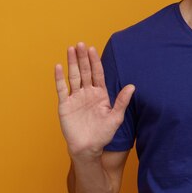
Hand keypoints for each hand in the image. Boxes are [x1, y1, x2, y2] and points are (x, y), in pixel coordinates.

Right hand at [54, 42, 134, 159]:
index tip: (93, 49)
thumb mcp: (115, 117)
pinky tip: (58, 67)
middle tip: (81, 44)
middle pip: (84, 71)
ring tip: (70, 49)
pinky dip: (60, 78)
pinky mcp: (65, 105)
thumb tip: (133, 86)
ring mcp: (76, 98)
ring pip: (73, 77)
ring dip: (72, 63)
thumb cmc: (103, 134)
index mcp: (100, 94)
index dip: (95, 61)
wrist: (88, 148)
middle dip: (83, 58)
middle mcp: (87, 93)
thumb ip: (122, 101)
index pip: (97, 73)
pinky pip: (62, 89)